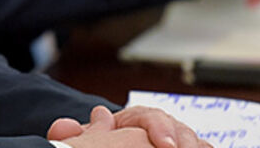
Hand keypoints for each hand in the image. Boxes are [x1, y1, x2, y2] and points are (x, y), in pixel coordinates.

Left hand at [48, 105, 210, 146]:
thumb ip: (77, 134)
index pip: (150, 116)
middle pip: (179, 128)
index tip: (163, 145)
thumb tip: (62, 128)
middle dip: (185, 140)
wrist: (108, 143)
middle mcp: (158, 127)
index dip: (159, 128)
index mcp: (133, 119)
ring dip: (197, 145)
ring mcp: (173, 140)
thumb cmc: (100, 144)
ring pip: (193, 139)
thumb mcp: (87, 140)